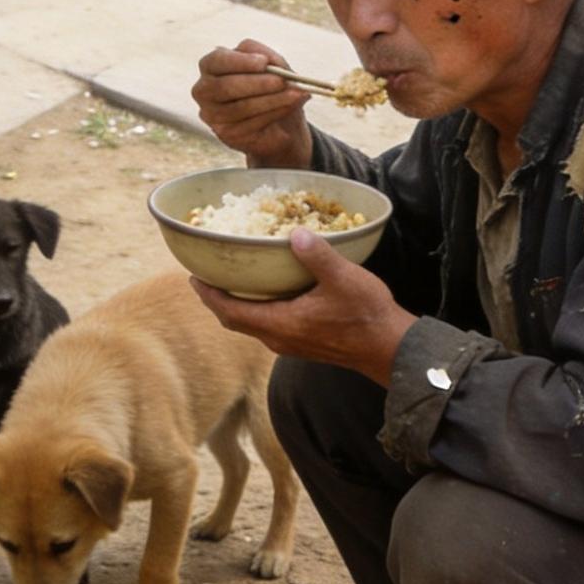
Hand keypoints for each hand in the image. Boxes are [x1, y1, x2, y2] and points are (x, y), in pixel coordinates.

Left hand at [190, 231, 415, 386]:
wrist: (390, 349)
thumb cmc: (366, 315)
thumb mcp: (342, 278)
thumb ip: (316, 255)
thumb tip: (294, 234)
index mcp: (280, 324)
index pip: (230, 312)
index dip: (208, 295)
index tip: (193, 276)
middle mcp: (279, 338)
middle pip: (235, 320)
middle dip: (217, 299)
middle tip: (205, 275)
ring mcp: (291, 343)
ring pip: (251, 324)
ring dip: (236, 304)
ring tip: (231, 279)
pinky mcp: (303, 342)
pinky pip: (267, 325)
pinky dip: (256, 308)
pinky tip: (266, 290)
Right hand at [191, 40, 311, 168]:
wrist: (279, 122)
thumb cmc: (269, 87)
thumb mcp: (272, 65)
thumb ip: (269, 58)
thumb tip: (271, 63)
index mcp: (211, 66)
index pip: (216, 61)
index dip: (239, 62)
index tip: (264, 62)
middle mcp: (204, 91)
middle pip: (225, 87)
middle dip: (257, 83)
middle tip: (281, 81)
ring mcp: (213, 115)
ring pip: (240, 107)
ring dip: (271, 100)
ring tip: (295, 94)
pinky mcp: (227, 134)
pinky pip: (250, 124)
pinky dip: (274, 113)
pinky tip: (290, 106)